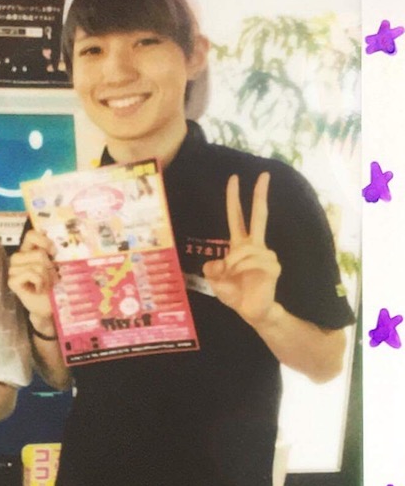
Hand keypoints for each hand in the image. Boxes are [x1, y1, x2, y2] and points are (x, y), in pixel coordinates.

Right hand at [7, 229, 57, 330]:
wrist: (47, 307)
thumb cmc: (52, 286)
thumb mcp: (56, 267)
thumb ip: (54, 254)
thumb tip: (55, 240)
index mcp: (28, 251)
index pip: (31, 235)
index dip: (44, 241)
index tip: (54, 252)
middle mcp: (19, 258)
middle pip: (39, 253)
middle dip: (50, 267)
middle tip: (51, 278)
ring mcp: (14, 269)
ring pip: (37, 265)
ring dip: (47, 277)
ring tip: (46, 285)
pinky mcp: (12, 281)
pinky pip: (31, 274)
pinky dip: (40, 283)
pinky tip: (38, 290)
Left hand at [202, 172, 280, 326]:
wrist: (251, 311)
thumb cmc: (234, 294)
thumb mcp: (215, 281)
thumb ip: (211, 269)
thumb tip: (218, 263)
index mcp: (240, 245)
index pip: (237, 217)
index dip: (234, 199)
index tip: (233, 179)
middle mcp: (255, 246)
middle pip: (259, 216)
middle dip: (259, 195)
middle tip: (263, 174)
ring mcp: (266, 255)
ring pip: (246, 249)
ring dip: (234, 263)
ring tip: (232, 275)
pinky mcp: (273, 266)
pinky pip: (255, 261)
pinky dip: (244, 268)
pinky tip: (244, 277)